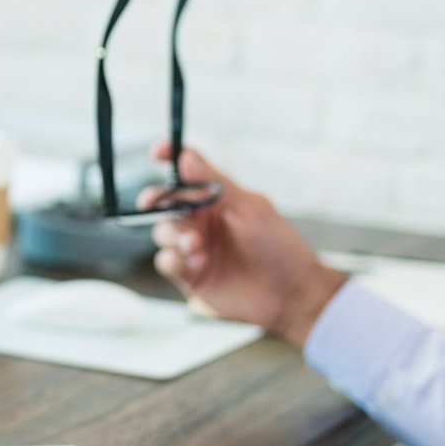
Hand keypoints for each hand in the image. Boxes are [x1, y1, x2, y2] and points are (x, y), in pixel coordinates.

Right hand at [139, 144, 347, 345]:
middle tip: (153, 203)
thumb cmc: (278, 246)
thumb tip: (186, 157)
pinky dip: (173, 260)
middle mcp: (202, 222)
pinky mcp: (190, 277)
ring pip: (163, 233)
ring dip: (174, 235)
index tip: (158, 152)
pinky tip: (195, 263)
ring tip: (196, 245)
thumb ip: (214, 183)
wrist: (291, 293)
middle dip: (155, 200)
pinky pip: (166, 263)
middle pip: (165, 204)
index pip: (186, 174)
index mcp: (215, 201)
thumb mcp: (249, 207)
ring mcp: (194, 249)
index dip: (170, 159)